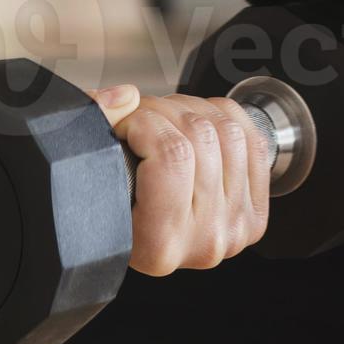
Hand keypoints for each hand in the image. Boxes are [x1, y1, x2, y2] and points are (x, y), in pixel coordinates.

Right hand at [86, 85, 271, 276]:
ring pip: (228, 131)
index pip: (172, 156)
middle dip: (164, 109)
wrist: (142, 242)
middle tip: (142, 115)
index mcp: (160, 245)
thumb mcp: (88, 179)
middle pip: (201, 137)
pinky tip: (197, 124)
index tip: (127, 122)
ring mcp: (236, 226)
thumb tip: (125, 98)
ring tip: (165, 120)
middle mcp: (205, 240)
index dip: (146, 122)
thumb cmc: (111, 214)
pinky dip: (224, 117)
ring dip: (192, 109)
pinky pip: (253, 139)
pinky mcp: (255, 211)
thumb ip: (95, 127)